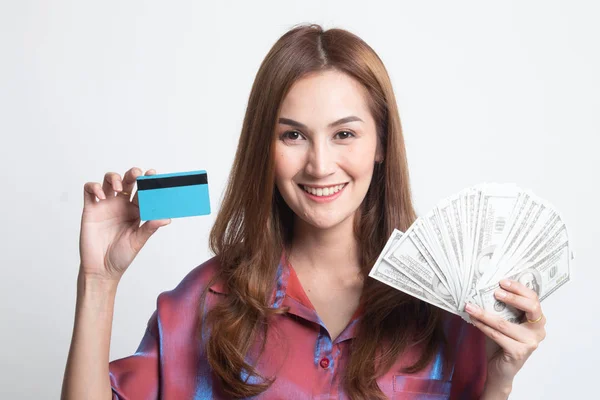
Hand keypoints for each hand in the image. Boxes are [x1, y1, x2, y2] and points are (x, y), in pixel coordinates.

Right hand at [79, 167, 170, 281]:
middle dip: (133, 174)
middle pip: (127, 181)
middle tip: (137, 174)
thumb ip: (150, 228)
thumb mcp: (138, 241)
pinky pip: (90, 190)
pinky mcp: (90, 209)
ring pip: (109, 181)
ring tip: (118, 188)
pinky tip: (102, 196)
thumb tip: (166, 218)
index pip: (143, 191)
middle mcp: (122, 205)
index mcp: (136, 211)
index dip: (148, 182)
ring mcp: (106, 205)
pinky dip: (95, 187)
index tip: (154, 174)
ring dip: (114, 178)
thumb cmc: (121, 256)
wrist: (101, 269)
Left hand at [465, 279, 545, 391]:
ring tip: (470, 306)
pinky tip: (473, 320)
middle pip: (531, 307)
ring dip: (484, 313)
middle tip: (495, 292)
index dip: (519, 288)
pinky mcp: (519, 352)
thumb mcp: (504, 321)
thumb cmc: (502, 343)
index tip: (502, 282)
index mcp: (537, 320)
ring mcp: (530, 342)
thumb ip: (502, 309)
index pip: (533, 298)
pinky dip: (482, 326)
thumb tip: (484, 288)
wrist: (500, 370)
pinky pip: (497, 335)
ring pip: (505, 323)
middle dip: (512, 297)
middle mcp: (538, 330)